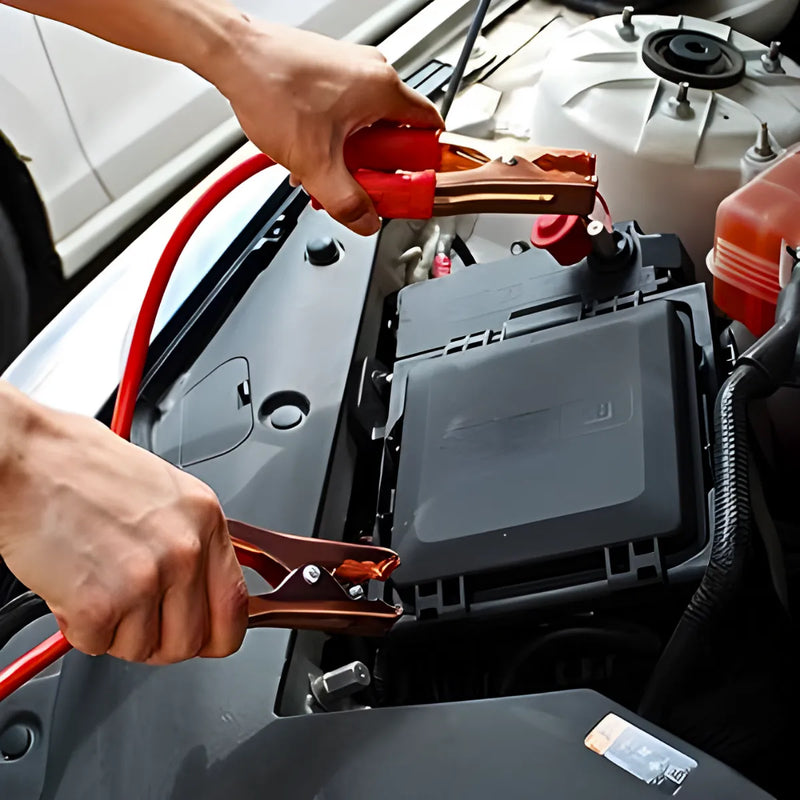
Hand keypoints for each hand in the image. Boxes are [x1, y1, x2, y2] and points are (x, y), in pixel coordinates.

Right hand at [0, 383, 247, 663]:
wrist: (27, 460)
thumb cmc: (85, 469)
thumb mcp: (167, 495)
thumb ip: (192, 544)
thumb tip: (204, 590)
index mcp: (206, 521)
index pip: (235, 609)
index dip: (217, 634)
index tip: (203, 635)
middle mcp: (185, 551)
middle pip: (190, 641)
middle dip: (158, 637)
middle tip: (133, 612)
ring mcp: (145, 579)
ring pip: (143, 649)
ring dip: (116, 630)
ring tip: (98, 582)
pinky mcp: (100, 604)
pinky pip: (97, 646)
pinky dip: (80, 627)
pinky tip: (75, 586)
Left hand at [207, 19, 443, 235]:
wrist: (233, 57)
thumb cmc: (271, 86)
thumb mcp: (315, 163)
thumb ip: (346, 201)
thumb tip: (365, 221)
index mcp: (383, 89)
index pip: (430, 130)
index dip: (423, 165)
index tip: (409, 185)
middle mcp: (373, 73)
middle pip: (396, 134)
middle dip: (376, 166)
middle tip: (357, 182)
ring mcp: (352, 69)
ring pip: (368, 126)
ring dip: (351, 154)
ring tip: (325, 166)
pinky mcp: (331, 73)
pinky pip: (347, 113)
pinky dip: (335, 137)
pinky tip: (312, 150)